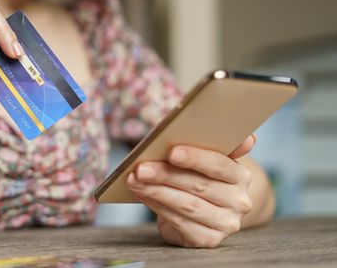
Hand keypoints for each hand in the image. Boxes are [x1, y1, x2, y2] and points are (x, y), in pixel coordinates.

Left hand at [127, 135, 255, 247]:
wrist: (202, 208)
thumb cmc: (197, 174)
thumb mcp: (203, 157)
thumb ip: (211, 143)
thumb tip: (246, 139)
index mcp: (240, 175)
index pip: (219, 165)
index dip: (195, 158)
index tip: (171, 151)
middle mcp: (239, 201)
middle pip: (198, 185)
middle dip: (165, 175)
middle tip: (140, 168)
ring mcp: (226, 223)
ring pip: (187, 205)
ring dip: (156, 191)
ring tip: (134, 180)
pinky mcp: (209, 240)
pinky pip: (180, 222)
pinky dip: (157, 206)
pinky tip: (142, 194)